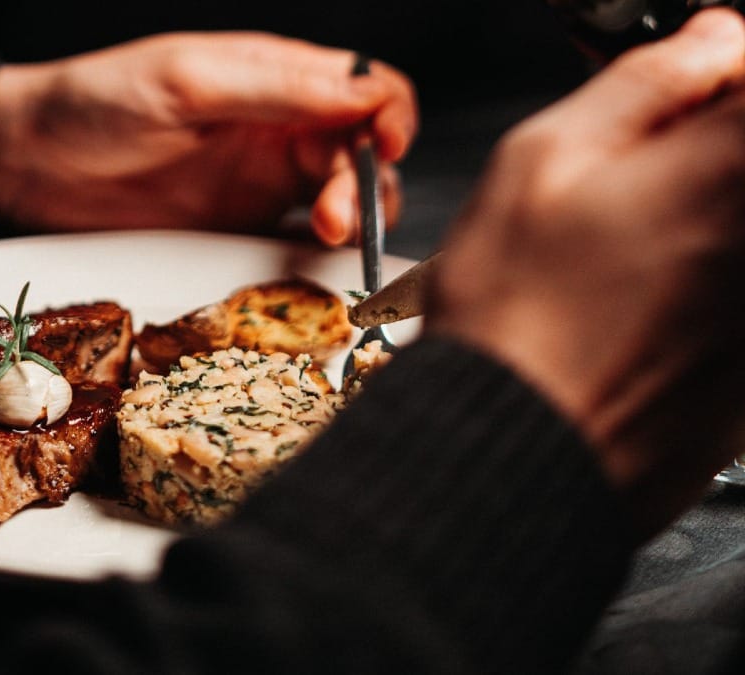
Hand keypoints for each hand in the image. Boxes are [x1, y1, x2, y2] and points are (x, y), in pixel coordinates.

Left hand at [0, 32, 416, 245]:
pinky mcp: (239, 225)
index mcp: (273, 76)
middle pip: (362, 149)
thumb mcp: (186, 83)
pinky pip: (299, 238)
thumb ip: (276, 89)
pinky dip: (320, 251)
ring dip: (351, 215)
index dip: (389, 116)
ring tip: (322, 234)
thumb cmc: (95, 105)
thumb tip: (365, 92)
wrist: (29, 164)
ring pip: (342, 195)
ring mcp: (261, 179)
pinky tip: (311, 258)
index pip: (364, 87)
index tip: (384, 149)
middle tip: (329, 216)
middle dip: (365, 181)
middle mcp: (277, 126)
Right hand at [426, 8, 744, 538]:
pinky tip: (640, 314)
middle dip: (706, 157)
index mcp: (737, 166)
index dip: (721, 74)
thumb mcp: (541, 160)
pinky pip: (733, 302)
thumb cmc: (515, 317)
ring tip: (628, 258)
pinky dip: (701, 291)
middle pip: (743, 163)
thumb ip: (644, 85)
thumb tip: (708, 45)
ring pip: (732, 234)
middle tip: (645, 177)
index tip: (691, 87)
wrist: (517, 448)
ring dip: (697, 228)